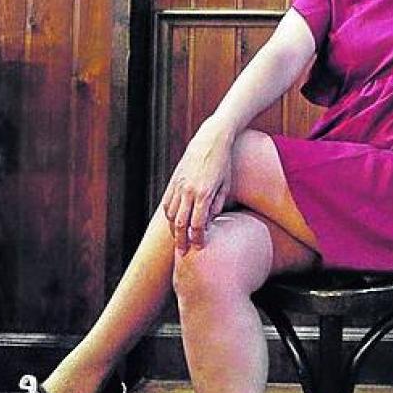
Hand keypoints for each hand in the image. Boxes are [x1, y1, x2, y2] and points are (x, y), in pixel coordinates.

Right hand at [159, 121, 234, 252]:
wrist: (211, 139)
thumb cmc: (224, 163)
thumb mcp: (226, 185)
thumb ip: (217, 205)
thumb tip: (208, 222)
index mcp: (203, 194)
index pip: (198, 224)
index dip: (198, 238)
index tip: (200, 247)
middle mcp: (188, 191)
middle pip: (180, 223)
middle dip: (181, 241)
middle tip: (184, 253)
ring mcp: (178, 186)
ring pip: (170, 215)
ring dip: (174, 229)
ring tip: (179, 239)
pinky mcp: (173, 181)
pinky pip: (167, 203)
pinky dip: (169, 216)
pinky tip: (174, 222)